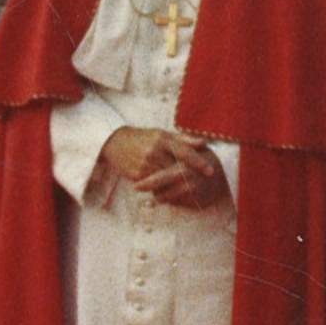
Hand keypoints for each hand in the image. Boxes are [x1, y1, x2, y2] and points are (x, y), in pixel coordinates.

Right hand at [101, 126, 228, 209]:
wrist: (115, 142)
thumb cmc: (143, 137)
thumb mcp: (161, 134)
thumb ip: (183, 140)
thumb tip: (204, 143)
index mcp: (161, 139)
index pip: (184, 152)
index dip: (198, 162)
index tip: (210, 171)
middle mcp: (154, 152)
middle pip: (177, 169)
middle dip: (190, 177)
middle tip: (205, 184)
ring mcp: (144, 165)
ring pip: (167, 180)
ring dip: (178, 186)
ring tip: (189, 190)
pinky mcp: (137, 176)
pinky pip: (155, 186)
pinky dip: (164, 189)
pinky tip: (170, 190)